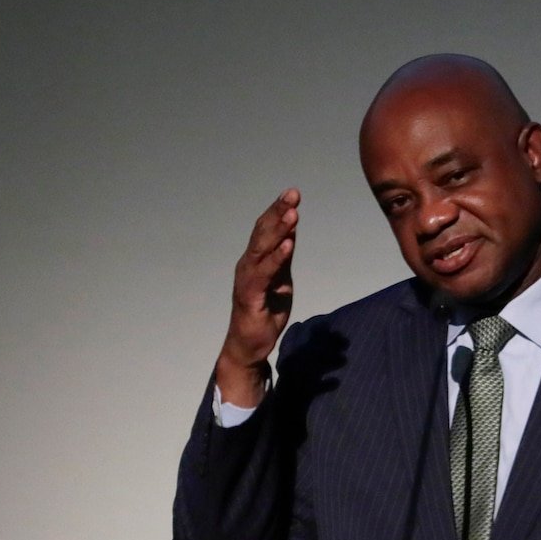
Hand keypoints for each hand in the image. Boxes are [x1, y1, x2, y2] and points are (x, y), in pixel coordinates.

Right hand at [216, 188, 299, 406]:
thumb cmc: (264, 312)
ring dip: (278, 230)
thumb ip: (283, 258)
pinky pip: (264, 274)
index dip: (277, 210)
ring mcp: (247, 279)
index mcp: (255, 259)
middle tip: (293, 194)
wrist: (249, 345)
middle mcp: (247, 264)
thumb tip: (291, 231)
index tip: (292, 193)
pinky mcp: (250, 296)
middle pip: (263, 233)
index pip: (266, 229)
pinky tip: (289, 245)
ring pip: (262, 249)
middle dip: (278, 212)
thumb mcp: (280, 280)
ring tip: (292, 213)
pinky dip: (276, 258)